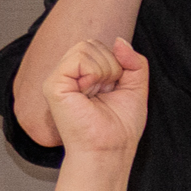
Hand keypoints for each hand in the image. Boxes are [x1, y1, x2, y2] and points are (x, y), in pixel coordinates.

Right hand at [41, 37, 147, 155]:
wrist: (110, 149)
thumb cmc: (120, 126)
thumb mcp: (137, 86)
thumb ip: (134, 61)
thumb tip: (119, 41)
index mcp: (84, 75)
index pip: (100, 45)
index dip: (118, 63)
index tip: (116, 87)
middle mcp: (69, 75)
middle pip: (92, 43)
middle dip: (112, 66)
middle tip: (107, 92)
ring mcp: (58, 78)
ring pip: (86, 46)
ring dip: (104, 70)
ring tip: (98, 93)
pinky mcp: (53, 85)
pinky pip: (78, 58)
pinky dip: (93, 73)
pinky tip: (89, 92)